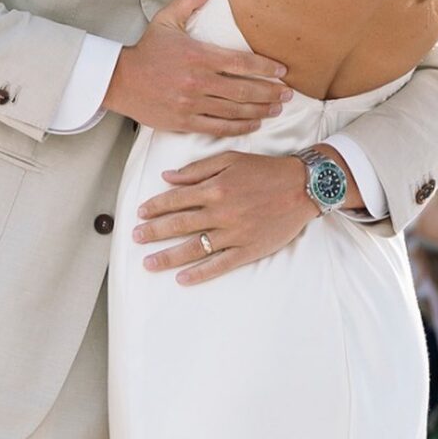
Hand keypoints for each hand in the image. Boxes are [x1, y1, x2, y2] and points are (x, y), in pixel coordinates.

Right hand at [103, 0, 288, 136]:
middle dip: (270, 92)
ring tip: (277, 109)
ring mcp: (192, 104)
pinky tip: (254, 124)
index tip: (282, 71)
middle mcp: (199, 81)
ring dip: (260, 111)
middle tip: (289, 94)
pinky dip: (239, 127)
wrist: (121, 80)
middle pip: (243, 90)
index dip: (265, 68)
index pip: (241, 63)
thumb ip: (189, 1)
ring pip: (234, 111)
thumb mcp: (167, 19)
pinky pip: (218, 127)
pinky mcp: (185, 122)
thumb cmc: (147, 49)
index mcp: (199, 55)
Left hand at [134, 149, 341, 283]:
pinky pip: (220, 265)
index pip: (177, 199)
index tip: (140, 213)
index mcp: (216, 187)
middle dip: (154, 232)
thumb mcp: (231, 159)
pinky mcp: (248, 250)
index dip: (156, 206)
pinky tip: (183, 279)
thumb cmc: (265, 169)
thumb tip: (168, 176)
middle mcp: (221, 211)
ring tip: (149, 263)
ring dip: (169, 257)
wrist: (302, 186)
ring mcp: (235, 233)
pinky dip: (201, 273)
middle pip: (180, 224)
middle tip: (135, 238)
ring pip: (195, 247)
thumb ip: (198, 169)